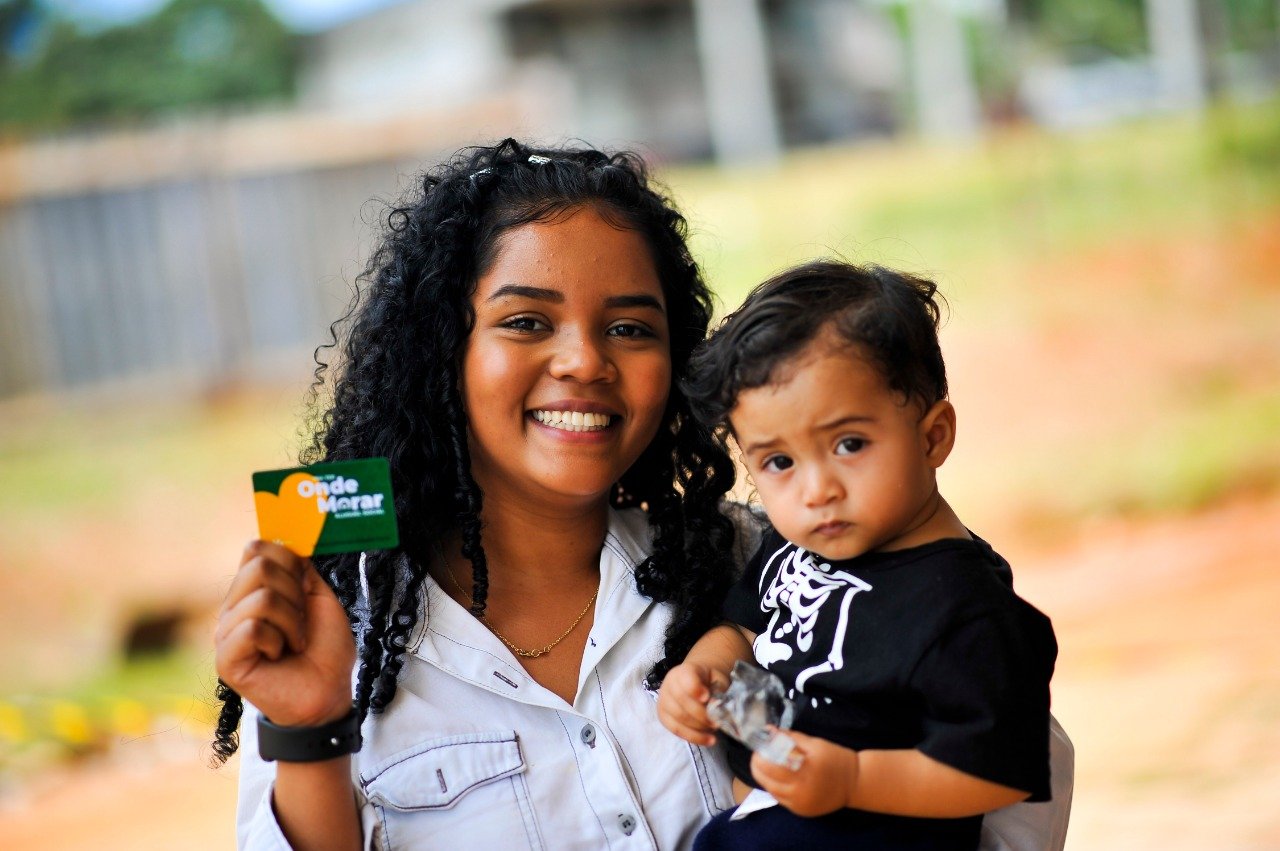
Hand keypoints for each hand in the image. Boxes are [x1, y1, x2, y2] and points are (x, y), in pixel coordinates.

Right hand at [214, 540, 355, 726]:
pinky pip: (252, 628)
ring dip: (292, 621)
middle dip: (295, 593)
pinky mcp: (226, 659)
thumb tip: (283, 543)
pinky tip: (278, 656)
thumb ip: (301, 569)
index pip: (257, 548)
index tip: (305, 589)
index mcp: (253, 590)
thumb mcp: (320, 598)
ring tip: (293, 642)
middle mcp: (234, 607)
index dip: (289, 560)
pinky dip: (278, 640)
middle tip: (301, 621)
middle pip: (259, 566)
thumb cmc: (325, 650)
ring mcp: (226, 632)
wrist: (329, 693)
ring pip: (261, 598)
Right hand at [657, 662, 728, 746]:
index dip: (695, 689)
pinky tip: (709, 740)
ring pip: (679, 718)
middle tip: (717, 721)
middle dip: (702, 714)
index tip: (707, 697)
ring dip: (699, 727)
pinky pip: (676, 730)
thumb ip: (718, 691)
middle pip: (682, 701)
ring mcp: (663, 701)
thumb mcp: (718, 680)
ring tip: (715, 728)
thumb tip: (717, 707)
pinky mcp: (663, 716)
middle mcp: (669, 684)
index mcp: (684, 670)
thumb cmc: (710, 681)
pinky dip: (694, 737)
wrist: (698, 682)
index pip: (686, 678)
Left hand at [750, 728, 857, 816]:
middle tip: (759, 755)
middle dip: (757, 765)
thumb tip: (768, 731)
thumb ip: (790, 737)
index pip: (770, 764)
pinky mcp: (800, 812)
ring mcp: (799, 803)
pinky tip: (778, 778)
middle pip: (766, 779)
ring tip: (766, 765)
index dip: (759, 754)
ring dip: (763, 777)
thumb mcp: (815, 743)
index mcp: (804, 769)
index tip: (758, 746)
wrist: (855, 784)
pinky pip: (780, 799)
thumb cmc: (835, 759)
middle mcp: (800, 790)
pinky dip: (775, 787)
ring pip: (770, 790)